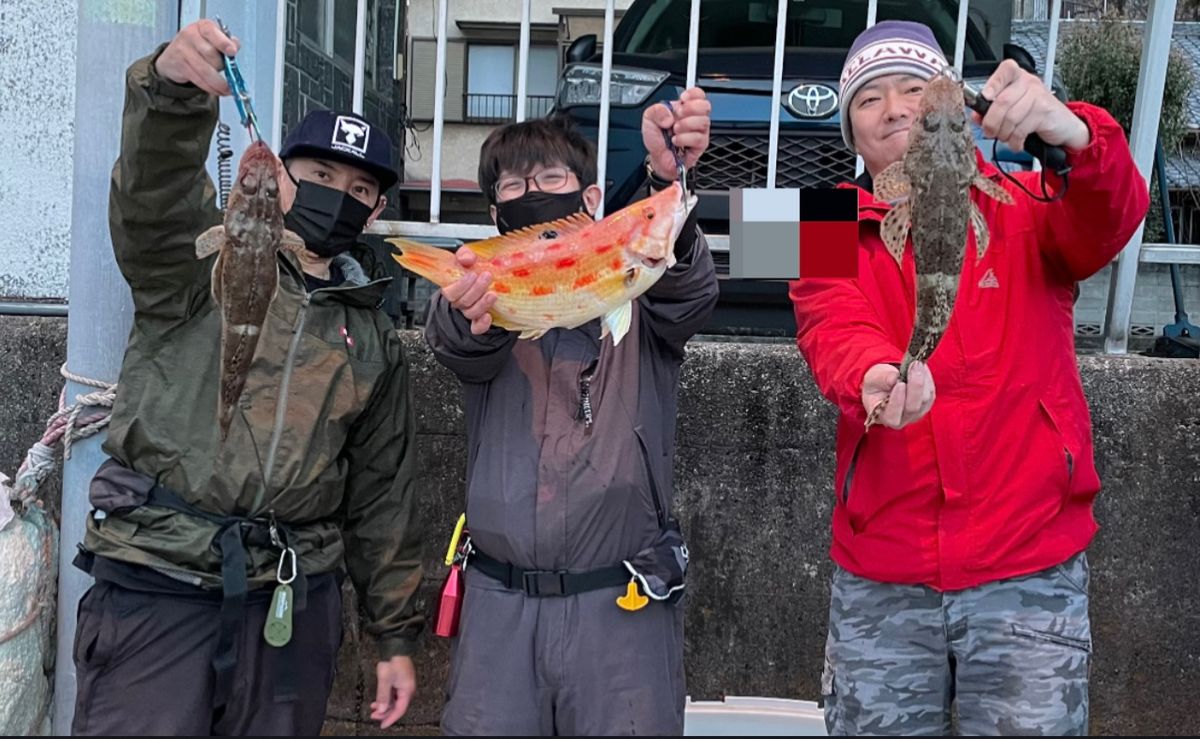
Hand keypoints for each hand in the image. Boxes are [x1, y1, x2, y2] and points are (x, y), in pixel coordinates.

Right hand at [155, 19, 238, 95]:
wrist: (174, 55)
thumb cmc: (199, 45)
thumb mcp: (214, 38)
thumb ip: (227, 41)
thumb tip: (235, 46)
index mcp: (203, 26)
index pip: (212, 32)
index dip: (223, 43)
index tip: (232, 52)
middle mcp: (190, 35)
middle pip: (211, 54)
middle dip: (222, 66)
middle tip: (228, 71)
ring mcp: (183, 50)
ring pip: (205, 70)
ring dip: (219, 83)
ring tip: (228, 88)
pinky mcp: (180, 66)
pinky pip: (199, 80)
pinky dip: (211, 88)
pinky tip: (218, 90)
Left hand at [370, 655, 415, 728]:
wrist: (396, 647)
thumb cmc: (393, 660)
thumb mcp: (385, 680)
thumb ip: (383, 696)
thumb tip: (381, 709)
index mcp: (407, 690)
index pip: (400, 710)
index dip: (390, 719)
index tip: (383, 725)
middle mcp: (408, 689)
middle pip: (397, 707)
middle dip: (385, 713)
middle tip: (374, 716)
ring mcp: (404, 685)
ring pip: (394, 701)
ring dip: (384, 706)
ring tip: (373, 708)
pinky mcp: (400, 681)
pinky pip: (393, 695)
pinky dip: (385, 699)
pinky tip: (378, 700)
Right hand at [442, 247, 497, 334]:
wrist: (487, 279)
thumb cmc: (474, 269)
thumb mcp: (468, 258)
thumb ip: (465, 255)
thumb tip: (467, 259)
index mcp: (453, 288)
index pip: (449, 292)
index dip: (460, 285)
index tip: (472, 274)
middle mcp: (460, 302)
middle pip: (462, 302)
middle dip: (475, 290)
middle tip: (487, 277)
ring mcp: (470, 312)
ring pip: (471, 313)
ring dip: (482, 304)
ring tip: (492, 294)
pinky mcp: (479, 321)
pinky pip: (476, 328)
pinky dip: (482, 324)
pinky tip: (488, 317)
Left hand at [642, 86, 711, 180]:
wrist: (657, 159)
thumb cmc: (657, 139)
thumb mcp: (649, 119)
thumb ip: (656, 110)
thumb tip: (670, 115)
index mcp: (684, 108)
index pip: (698, 94)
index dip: (693, 94)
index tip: (682, 99)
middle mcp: (694, 118)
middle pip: (705, 105)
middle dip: (690, 109)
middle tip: (678, 116)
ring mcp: (699, 131)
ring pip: (703, 121)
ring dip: (686, 125)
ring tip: (674, 131)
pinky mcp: (700, 145)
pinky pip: (698, 138)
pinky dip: (684, 138)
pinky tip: (677, 140)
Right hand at [862, 361, 934, 429]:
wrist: (885, 384)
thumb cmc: (876, 385)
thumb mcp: (872, 378)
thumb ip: (881, 379)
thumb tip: (894, 378)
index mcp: (884, 416)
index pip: (893, 416)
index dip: (897, 401)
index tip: (899, 384)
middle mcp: (902, 419)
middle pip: (913, 408)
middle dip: (915, 385)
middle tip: (914, 366)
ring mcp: (916, 413)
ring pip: (925, 399)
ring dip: (922, 378)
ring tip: (916, 363)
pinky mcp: (926, 404)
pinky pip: (931, 392)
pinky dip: (927, 378)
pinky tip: (921, 367)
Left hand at [973, 59, 1089, 152]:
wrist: (1063, 126)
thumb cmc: (1035, 115)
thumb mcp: (1012, 109)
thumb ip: (992, 109)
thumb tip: (976, 115)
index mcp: (1017, 77)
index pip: (1005, 70)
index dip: (993, 84)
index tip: (985, 98)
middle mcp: (1028, 82)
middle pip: (1001, 101)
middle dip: (991, 123)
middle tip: (990, 132)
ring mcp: (1038, 95)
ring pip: (1010, 117)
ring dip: (1003, 134)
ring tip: (1006, 137)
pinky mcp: (1044, 111)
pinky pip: (1021, 129)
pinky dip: (1015, 141)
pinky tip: (1017, 142)